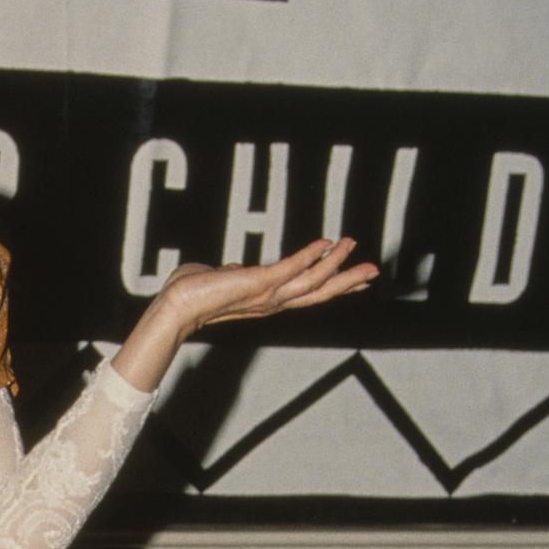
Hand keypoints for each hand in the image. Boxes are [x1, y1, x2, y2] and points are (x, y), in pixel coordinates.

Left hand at [159, 235, 378, 341]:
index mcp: (267, 301)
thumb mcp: (222, 281)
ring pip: (311, 283)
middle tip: (373, 271)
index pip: (307, 295)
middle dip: (347, 282)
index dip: (333, 286)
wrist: (176, 306)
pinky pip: (290, 268)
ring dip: (334, 264)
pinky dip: (308, 255)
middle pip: (318, 294)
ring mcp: (267, 295)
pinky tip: (324, 242)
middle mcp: (272, 302)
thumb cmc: (192, 293)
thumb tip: (234, 270)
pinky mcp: (258, 283)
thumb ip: (235, 275)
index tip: (355, 280)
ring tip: (353, 245)